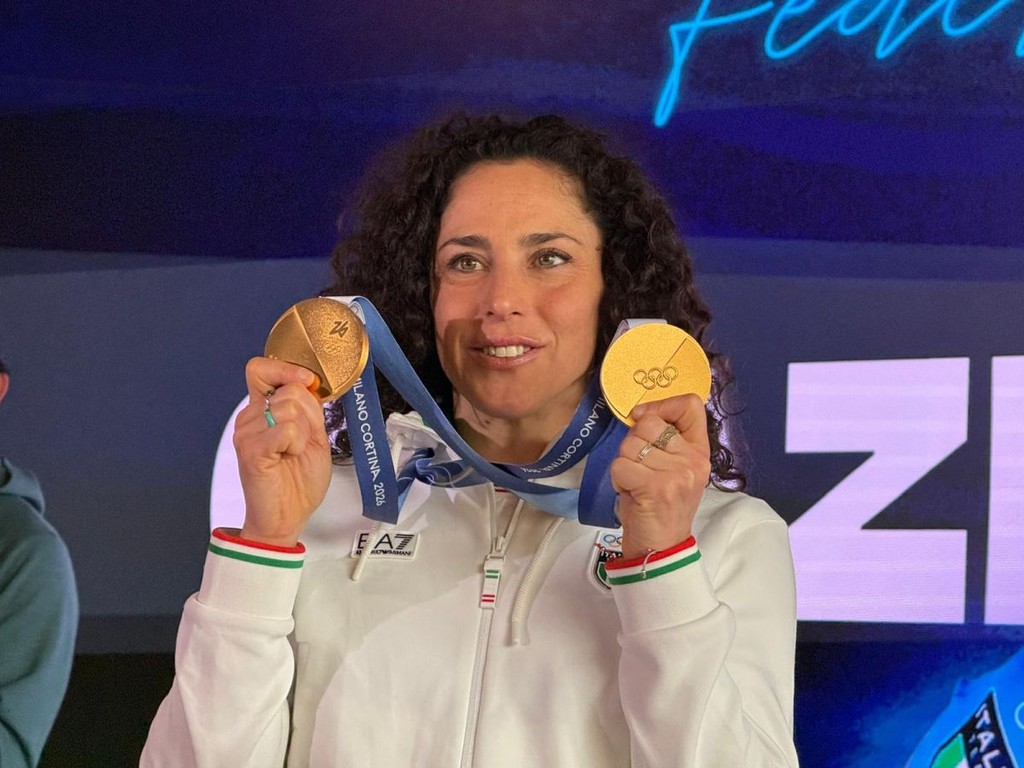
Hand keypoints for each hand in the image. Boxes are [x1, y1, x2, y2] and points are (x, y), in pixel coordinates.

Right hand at [233, 357, 331, 546]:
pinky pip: (286, 429)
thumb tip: (306, 382)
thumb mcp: (313, 435)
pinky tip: (287, 458)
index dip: (286, 369)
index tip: (306, 381)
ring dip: (303, 434)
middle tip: (300, 442)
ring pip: (290, 409)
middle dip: (308, 416)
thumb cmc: (298, 481)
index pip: (261, 369)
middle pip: (289, 390)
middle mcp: (249, 418)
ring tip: (292, 453)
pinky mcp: (250, 449)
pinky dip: (296, 444)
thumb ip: (308, 407)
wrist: (287, 516)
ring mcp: (246, 432)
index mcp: (262, 411)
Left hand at [610, 394, 710, 559]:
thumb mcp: (673, 469)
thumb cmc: (660, 507)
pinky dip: (617, 479)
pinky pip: (620, 465)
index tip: (645, 419)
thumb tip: (641, 414)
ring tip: (635, 483)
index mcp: (699, 452)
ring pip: (630, 444)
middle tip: (639, 467)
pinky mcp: (655, 487)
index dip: (661, 406)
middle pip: (649, 423)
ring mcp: (677, 474)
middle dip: (633, 442)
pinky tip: (629, 492)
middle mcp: (693, 460)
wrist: (661, 549)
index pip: (691, 405)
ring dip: (624, 463)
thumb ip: (666, 441)